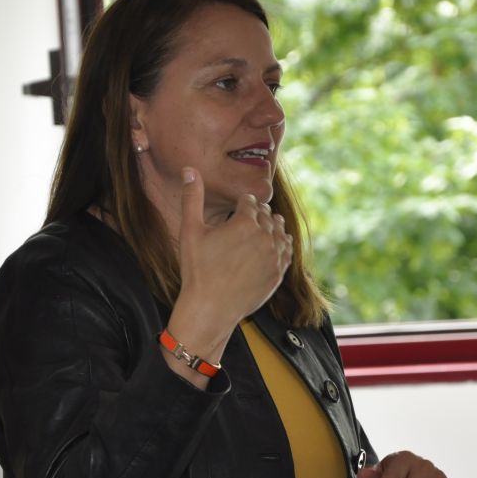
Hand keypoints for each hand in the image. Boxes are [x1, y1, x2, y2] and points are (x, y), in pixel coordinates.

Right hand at [160, 167, 291, 386]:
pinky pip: (286, 251)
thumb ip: (192, 197)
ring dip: (271, 227)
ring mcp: (275, 256)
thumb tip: (190, 169)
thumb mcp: (190, 231)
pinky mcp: (279, 273)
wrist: (211, 308)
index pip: (250, 201)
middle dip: (257, 214)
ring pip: (279, 231)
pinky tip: (274, 245)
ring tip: (263, 227)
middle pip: (266, 215)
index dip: (242, 202)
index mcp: (245, 222)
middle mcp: (265, 236)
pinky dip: (281, 245)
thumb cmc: (197, 270)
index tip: (238, 205)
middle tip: (249, 216)